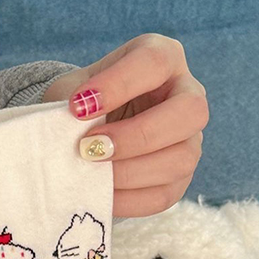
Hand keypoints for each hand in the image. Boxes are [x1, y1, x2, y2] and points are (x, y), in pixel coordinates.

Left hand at [42, 33, 208, 216]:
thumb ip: (69, 104)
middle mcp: (187, 95)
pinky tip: (100, 194)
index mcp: (163, 58)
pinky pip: (164, 195)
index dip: (117, 85)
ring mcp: (189, 140)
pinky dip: (129, 199)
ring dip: (131, 171)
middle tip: (90, 147)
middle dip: (137, 135)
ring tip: (92, 172)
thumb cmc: (83, 103)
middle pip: (191, 111)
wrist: (87, 131)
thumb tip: (67, 134)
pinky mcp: (178, 179)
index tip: (76, 107)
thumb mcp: (71, 91)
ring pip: (182, 158)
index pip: (155, 62)